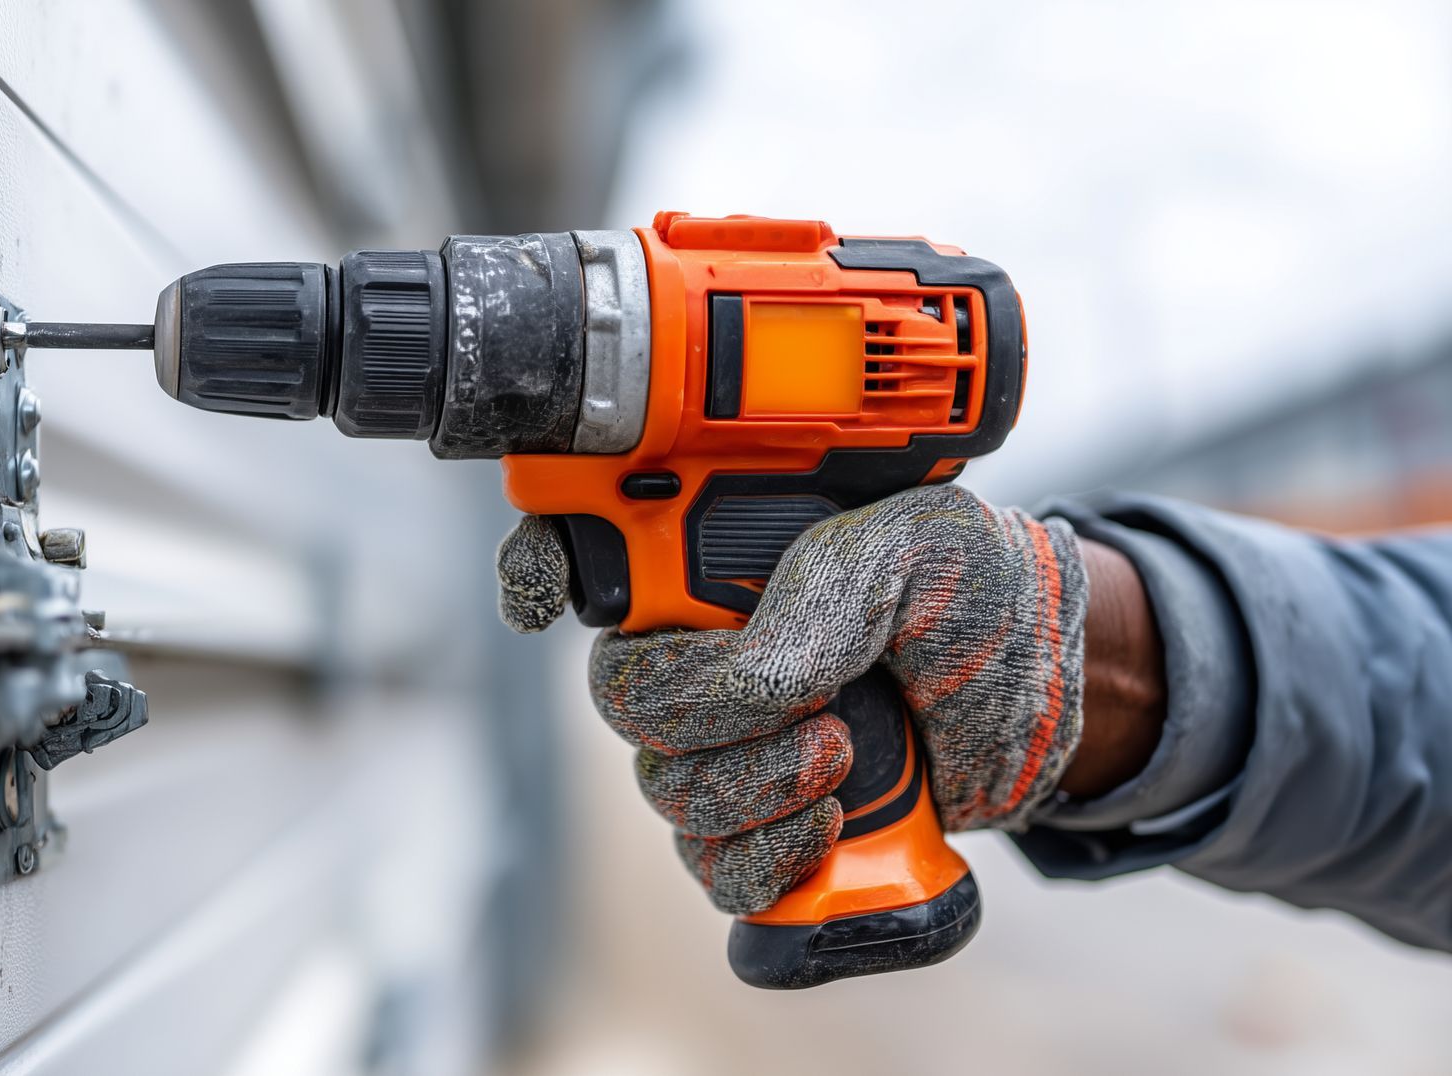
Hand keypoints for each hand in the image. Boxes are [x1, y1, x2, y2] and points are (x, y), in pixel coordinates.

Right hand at [496, 484, 1097, 912]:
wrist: (1055, 695)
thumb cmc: (979, 595)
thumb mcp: (914, 552)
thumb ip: (814, 605)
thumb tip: (745, 688)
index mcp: (721, 563)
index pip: (588, 556)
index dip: (537, 571)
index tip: (544, 602)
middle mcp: (706, 653)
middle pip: (625, 704)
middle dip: (708, 721)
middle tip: (817, 713)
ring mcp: (733, 745)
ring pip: (670, 795)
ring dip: (754, 793)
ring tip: (847, 760)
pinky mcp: (770, 828)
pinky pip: (717, 874)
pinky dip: (768, 865)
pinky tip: (833, 826)